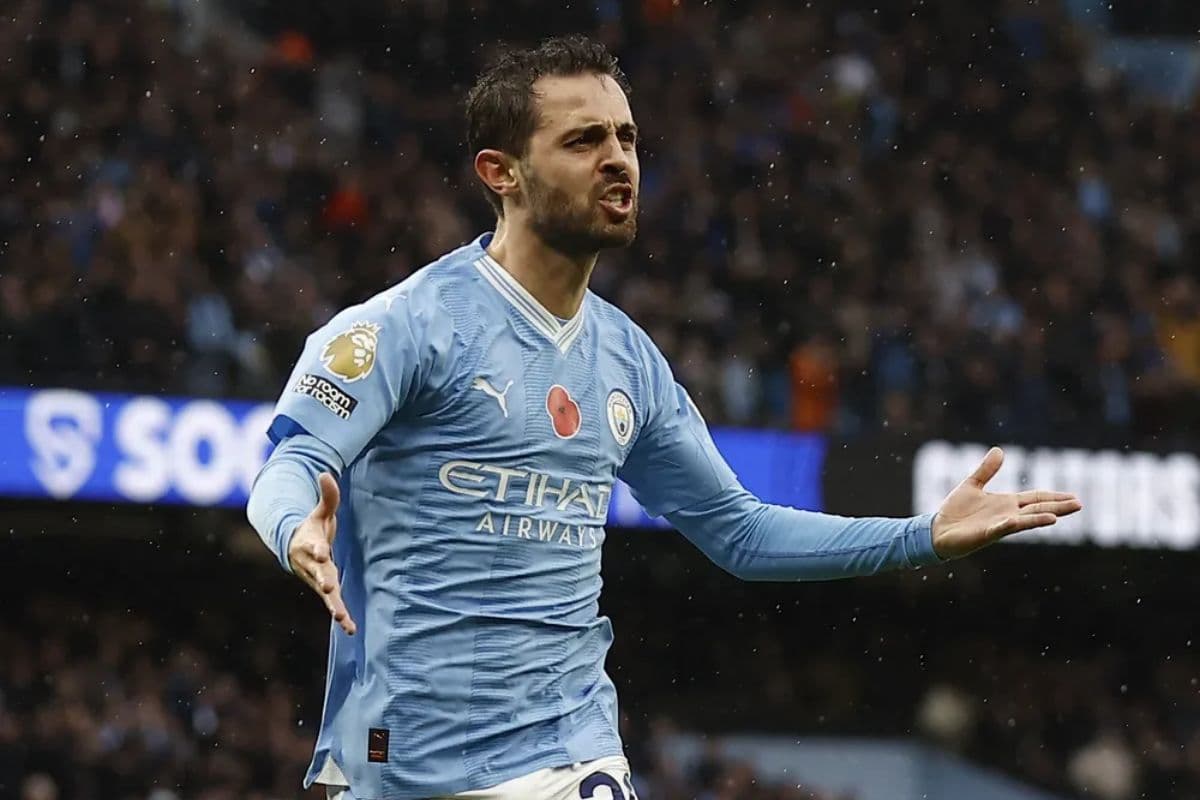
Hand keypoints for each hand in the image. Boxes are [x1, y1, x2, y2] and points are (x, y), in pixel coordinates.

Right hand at [288, 472, 356, 634]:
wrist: (295, 549)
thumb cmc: (311, 529)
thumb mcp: (319, 511)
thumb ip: (327, 495)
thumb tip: (325, 472)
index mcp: (310, 545)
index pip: (313, 547)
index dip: (316, 549)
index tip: (321, 552)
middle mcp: (312, 566)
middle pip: (317, 573)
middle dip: (322, 580)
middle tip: (327, 588)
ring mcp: (318, 579)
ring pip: (325, 594)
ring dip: (333, 606)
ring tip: (341, 618)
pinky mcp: (326, 590)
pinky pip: (333, 604)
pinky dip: (341, 616)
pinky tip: (351, 630)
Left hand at [932, 447, 1082, 559]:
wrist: (936, 530)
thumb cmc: (955, 511)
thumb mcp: (972, 484)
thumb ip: (986, 470)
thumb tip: (999, 450)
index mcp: (1006, 503)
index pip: (1036, 498)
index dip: (1054, 496)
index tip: (1074, 496)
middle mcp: (1007, 514)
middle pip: (1037, 508)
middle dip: (1057, 506)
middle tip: (1079, 504)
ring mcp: (998, 525)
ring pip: (1024, 520)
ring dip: (1040, 517)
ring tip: (1058, 516)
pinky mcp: (985, 533)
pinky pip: (1000, 528)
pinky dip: (1010, 524)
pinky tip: (1018, 521)